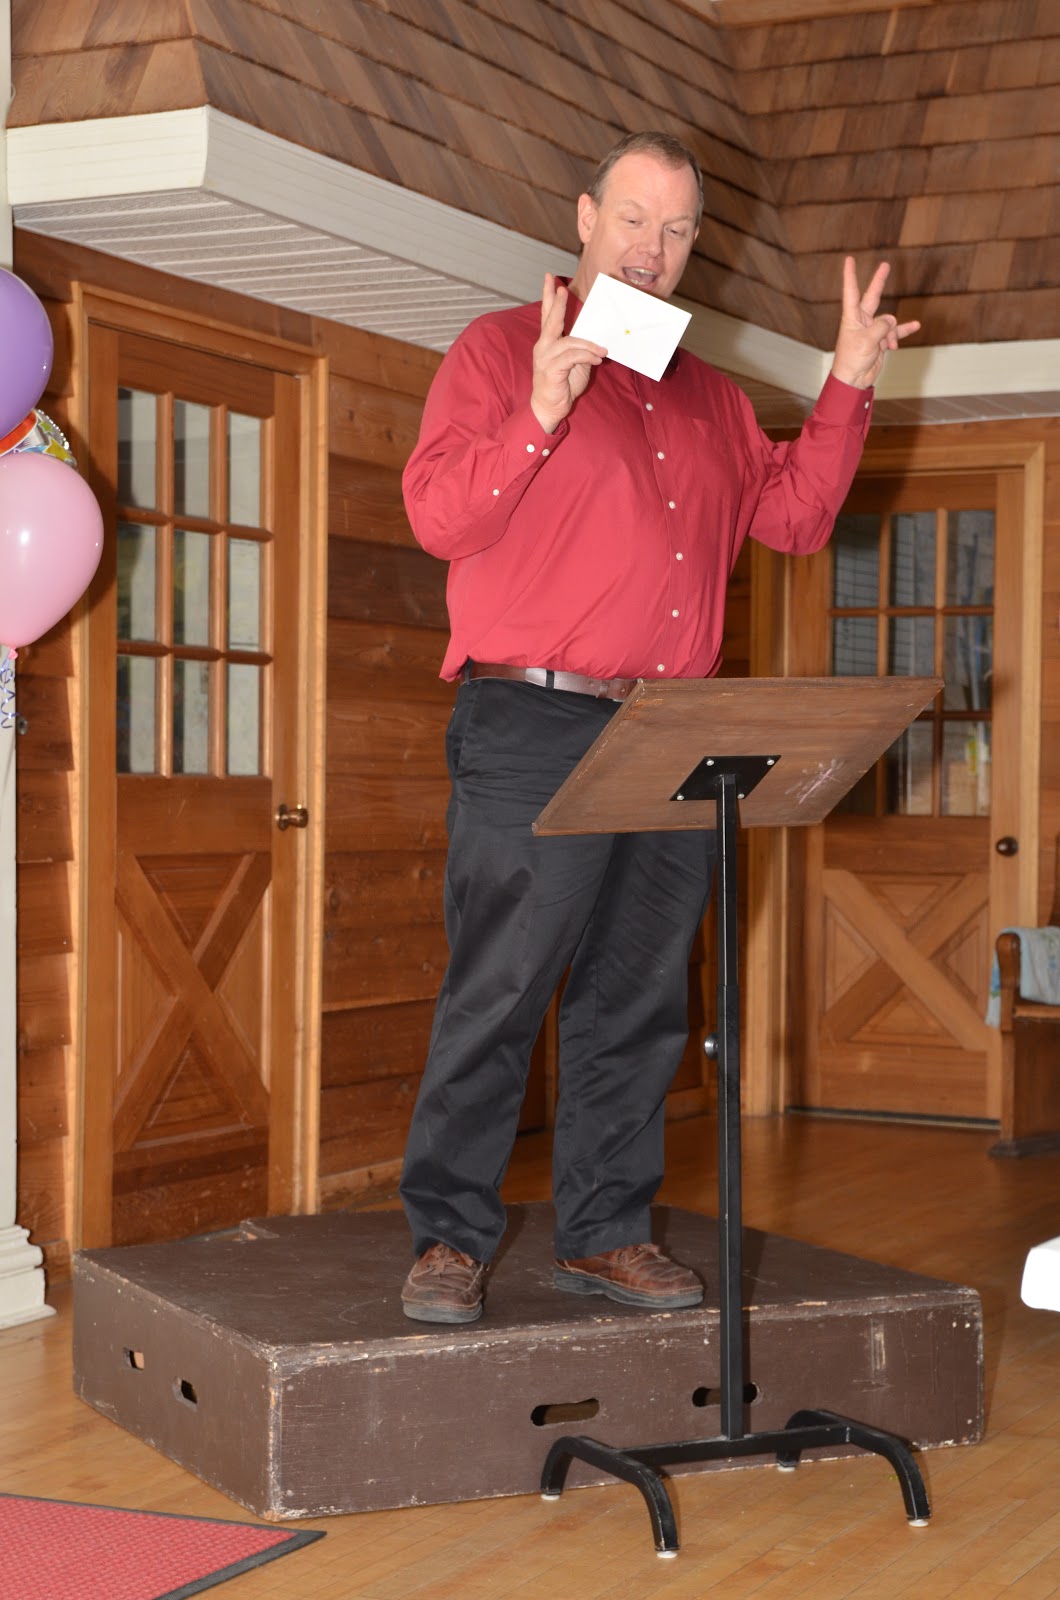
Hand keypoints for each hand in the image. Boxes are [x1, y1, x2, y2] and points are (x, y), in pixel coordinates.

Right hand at [530, 274, 606, 432]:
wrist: (549, 408)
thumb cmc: (562, 384)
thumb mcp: (575, 362)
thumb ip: (581, 348)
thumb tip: (598, 338)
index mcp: (548, 342)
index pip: (547, 315)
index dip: (548, 297)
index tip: (550, 278)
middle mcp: (543, 347)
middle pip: (550, 321)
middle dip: (557, 304)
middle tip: (562, 288)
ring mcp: (544, 358)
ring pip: (569, 342)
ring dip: (589, 345)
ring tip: (603, 352)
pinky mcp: (550, 370)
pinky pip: (571, 357)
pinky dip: (586, 356)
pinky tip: (597, 360)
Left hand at [830, 258, 919, 389]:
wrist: (854, 381)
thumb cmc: (853, 360)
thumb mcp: (867, 340)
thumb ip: (881, 327)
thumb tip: (891, 321)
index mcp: (852, 317)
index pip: (851, 291)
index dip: (851, 275)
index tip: (849, 260)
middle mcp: (862, 320)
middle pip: (873, 296)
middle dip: (879, 281)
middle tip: (885, 265)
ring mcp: (872, 329)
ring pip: (889, 322)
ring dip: (892, 334)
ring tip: (889, 346)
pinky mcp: (881, 340)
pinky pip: (895, 332)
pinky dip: (904, 331)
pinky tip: (916, 326)